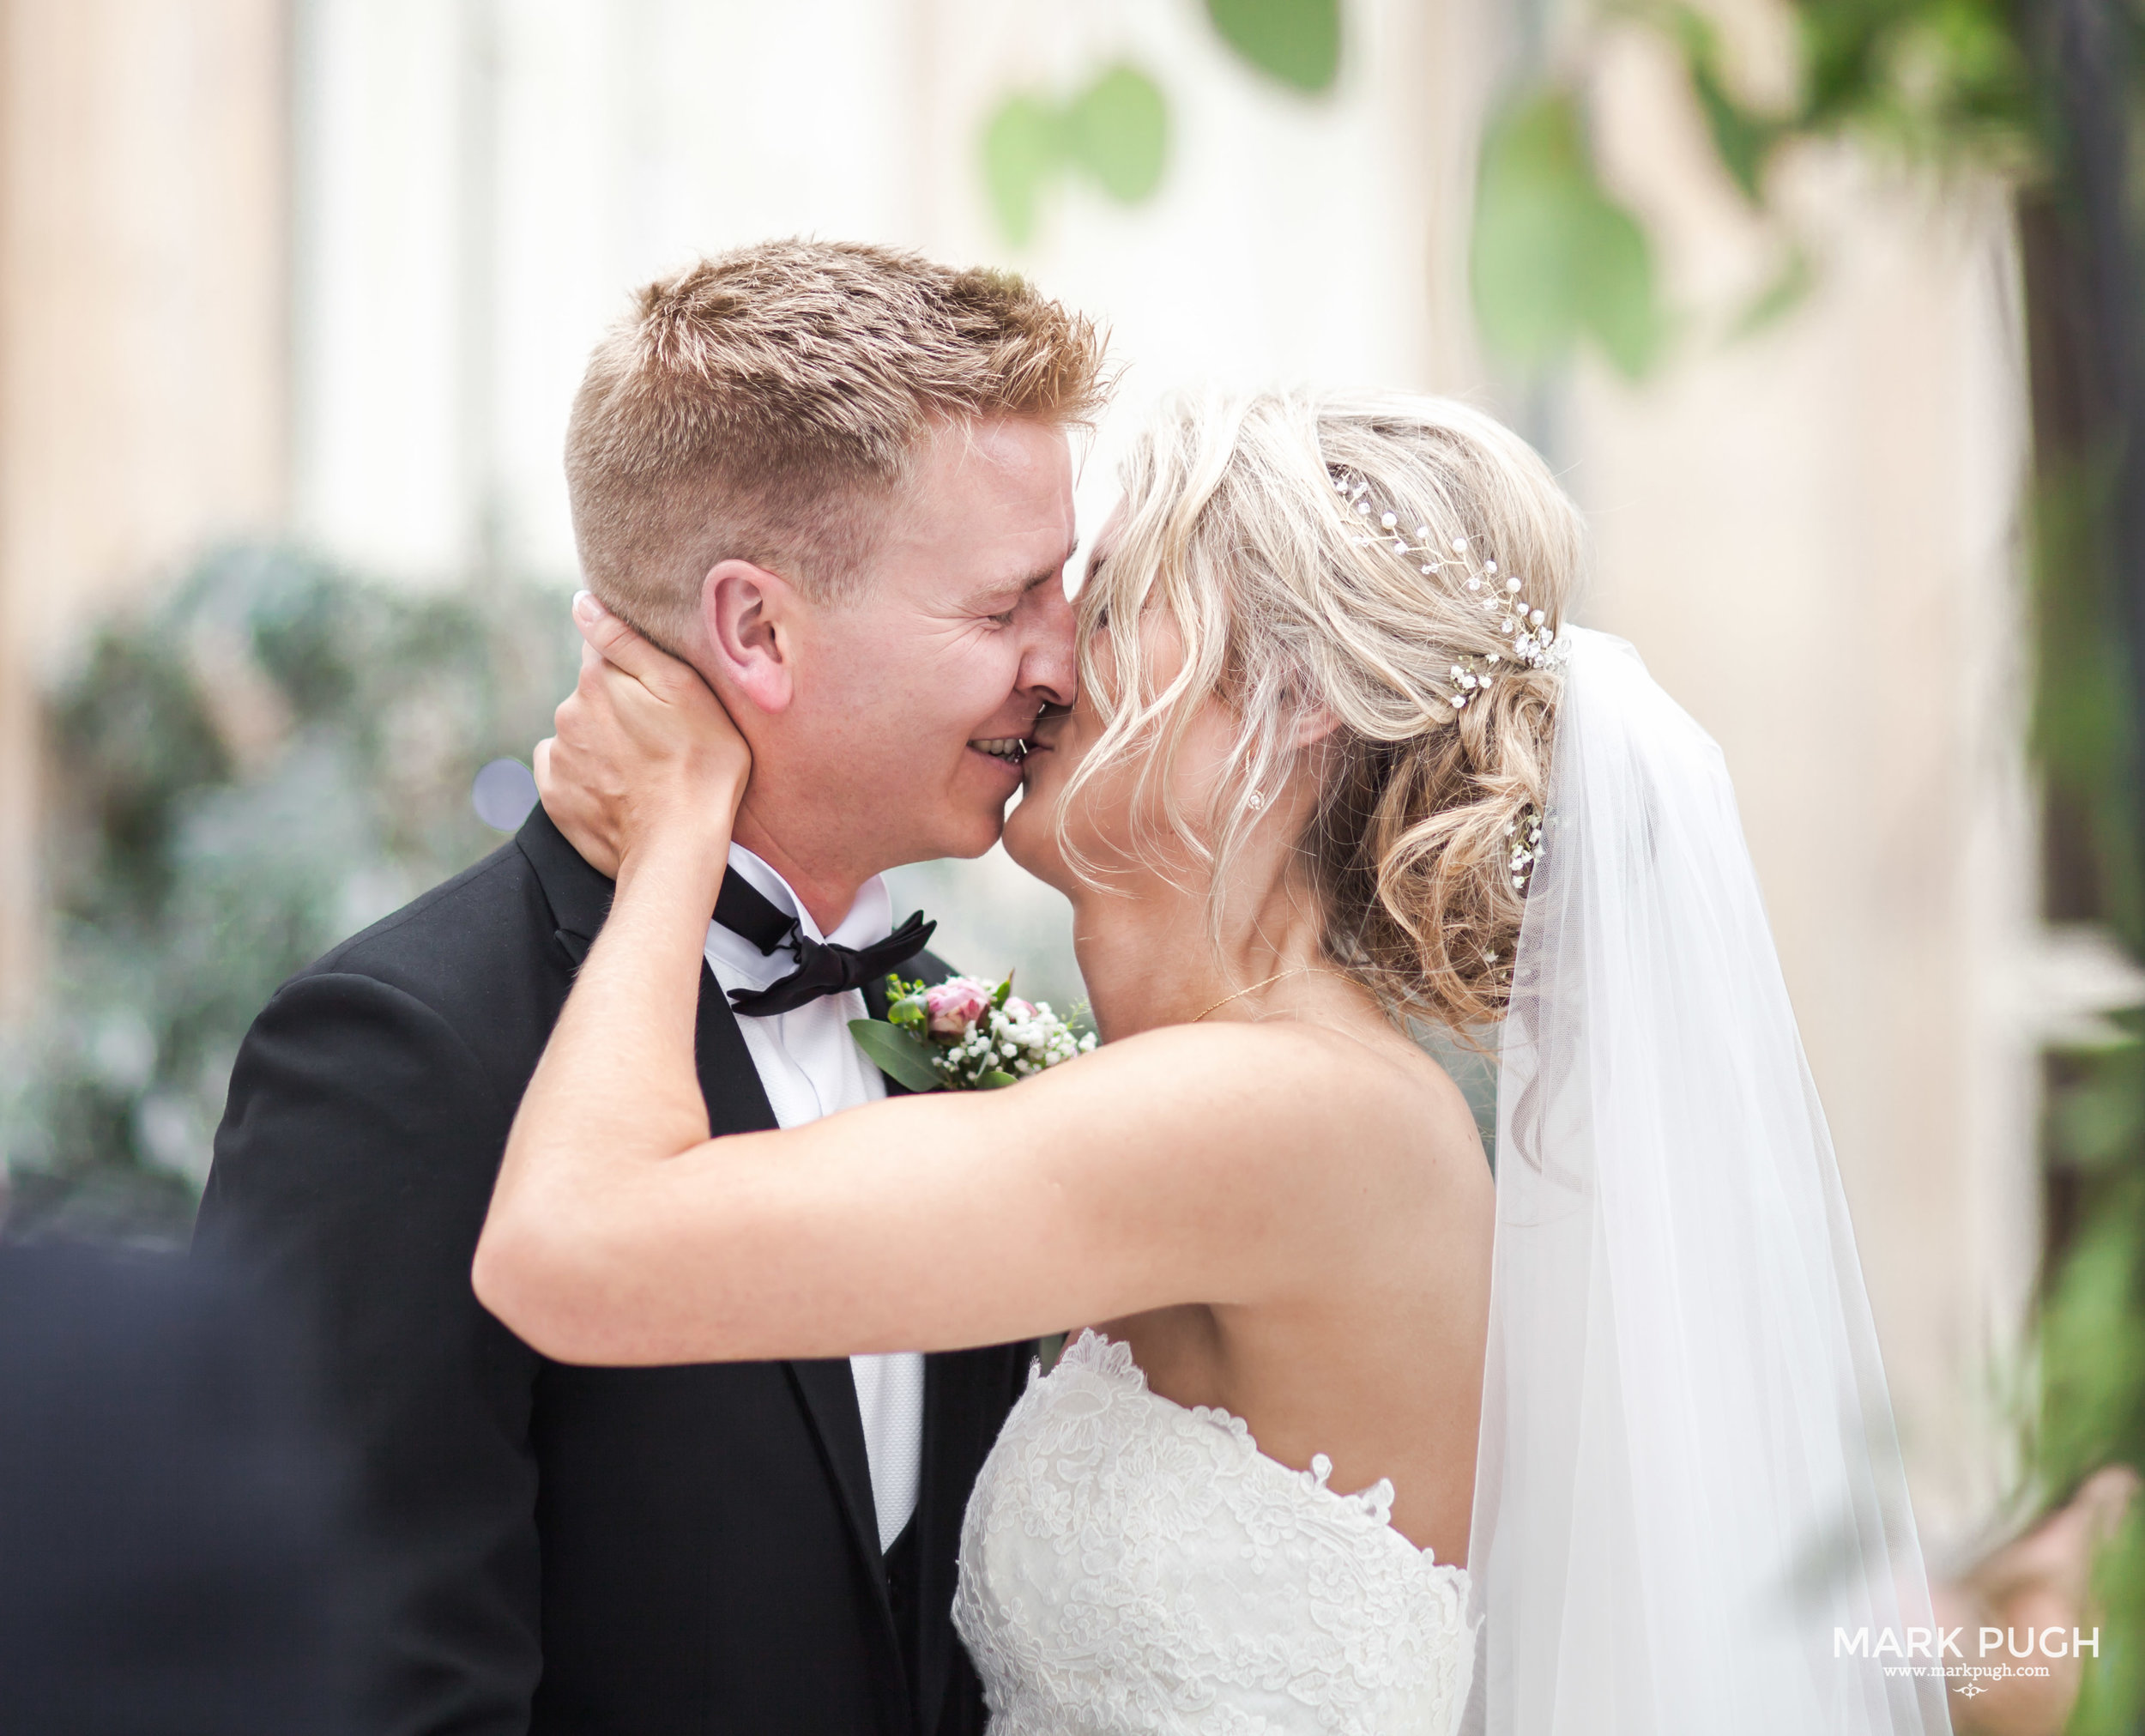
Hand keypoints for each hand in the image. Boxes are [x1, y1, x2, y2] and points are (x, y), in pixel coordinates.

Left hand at [535, 592, 750, 880]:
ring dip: (606, 742)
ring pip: (582, 732)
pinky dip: (588, 775)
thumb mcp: (685, 690)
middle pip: (594, 694)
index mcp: (597, 678)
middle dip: (621, 706)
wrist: (679, 847)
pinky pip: (567, 770)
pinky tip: (620, 789)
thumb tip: (582, 602)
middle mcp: (567, 711)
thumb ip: (627, 641)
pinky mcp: (554, 794)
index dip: (633, 665)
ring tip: (646, 767)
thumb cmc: (701, 765)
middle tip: (664, 736)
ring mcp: (558, 755)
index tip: (658, 689)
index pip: (604, 648)